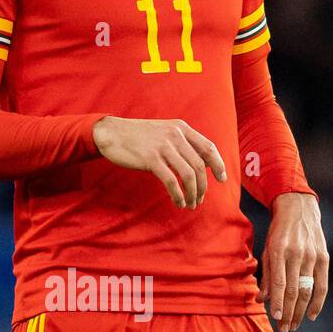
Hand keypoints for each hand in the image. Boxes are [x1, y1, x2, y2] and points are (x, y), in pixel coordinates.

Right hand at [91, 116, 226, 208]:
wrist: (110, 133)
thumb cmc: (136, 135)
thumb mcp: (162, 131)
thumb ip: (180, 142)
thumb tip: (198, 163)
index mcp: (180, 128)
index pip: (208, 147)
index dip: (218, 164)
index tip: (222, 179)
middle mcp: (175, 136)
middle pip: (199, 165)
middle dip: (203, 186)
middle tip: (200, 199)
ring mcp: (163, 147)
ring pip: (188, 175)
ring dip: (193, 193)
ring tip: (191, 204)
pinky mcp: (151, 159)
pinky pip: (171, 181)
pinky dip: (178, 194)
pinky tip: (178, 202)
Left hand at [261, 192, 327, 331]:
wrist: (299, 209)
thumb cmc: (278, 231)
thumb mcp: (267, 248)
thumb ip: (266, 274)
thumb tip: (262, 299)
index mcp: (279, 250)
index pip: (279, 282)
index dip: (278, 301)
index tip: (276, 317)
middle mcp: (297, 254)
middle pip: (293, 290)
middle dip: (288, 312)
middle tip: (284, 327)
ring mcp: (312, 256)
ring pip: (307, 290)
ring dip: (300, 311)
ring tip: (294, 325)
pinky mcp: (324, 258)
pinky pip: (322, 285)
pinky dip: (317, 302)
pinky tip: (311, 315)